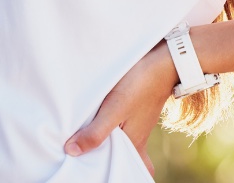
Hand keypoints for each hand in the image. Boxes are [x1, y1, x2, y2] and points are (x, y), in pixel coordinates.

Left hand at [63, 42, 175, 174]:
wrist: (161, 62)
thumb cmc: (139, 86)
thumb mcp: (114, 110)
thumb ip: (96, 132)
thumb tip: (72, 151)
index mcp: (134, 145)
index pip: (126, 169)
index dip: (108, 170)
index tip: (88, 168)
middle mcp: (138, 138)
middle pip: (123, 158)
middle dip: (106, 159)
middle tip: (86, 156)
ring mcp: (137, 124)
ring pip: (121, 142)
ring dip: (105, 141)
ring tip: (85, 138)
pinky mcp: (134, 110)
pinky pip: (121, 126)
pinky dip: (109, 127)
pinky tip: (96, 118)